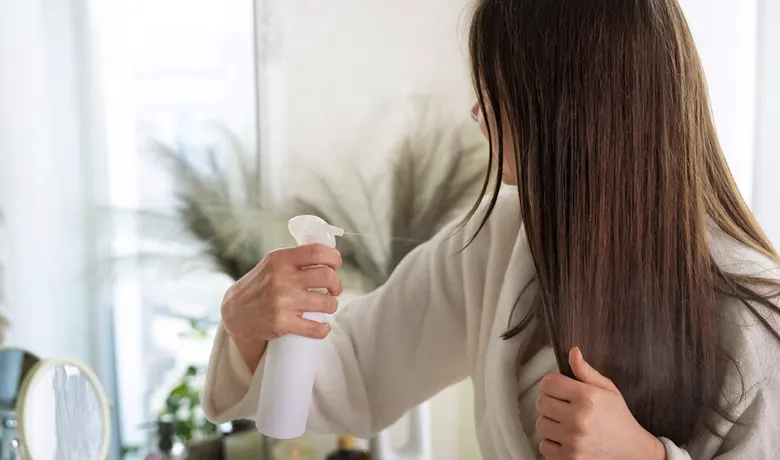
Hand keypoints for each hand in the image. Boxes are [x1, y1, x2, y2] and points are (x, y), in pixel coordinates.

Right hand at [221, 244, 342, 366]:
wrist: (235, 312)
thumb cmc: (260, 285)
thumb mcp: (272, 264)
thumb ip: (295, 259)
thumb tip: (328, 257)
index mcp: (281, 259)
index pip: (318, 252)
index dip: (334, 258)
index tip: (335, 265)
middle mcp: (282, 278)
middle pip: (327, 277)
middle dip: (337, 285)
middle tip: (334, 290)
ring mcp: (283, 301)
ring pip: (327, 303)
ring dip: (332, 305)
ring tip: (327, 306)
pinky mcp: (282, 323)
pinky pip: (316, 328)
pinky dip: (323, 329)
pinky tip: (322, 327)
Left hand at [535, 347, 666, 459]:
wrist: (632, 451)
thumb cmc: (619, 419)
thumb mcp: (608, 390)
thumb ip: (586, 371)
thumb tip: (573, 352)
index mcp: (587, 398)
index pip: (548, 382)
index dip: (553, 383)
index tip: (559, 388)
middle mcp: (578, 419)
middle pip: (541, 402)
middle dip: (550, 401)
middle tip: (563, 406)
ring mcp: (573, 441)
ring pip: (540, 424)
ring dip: (550, 422)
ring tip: (565, 423)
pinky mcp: (569, 458)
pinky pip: (543, 445)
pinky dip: (552, 442)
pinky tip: (565, 438)